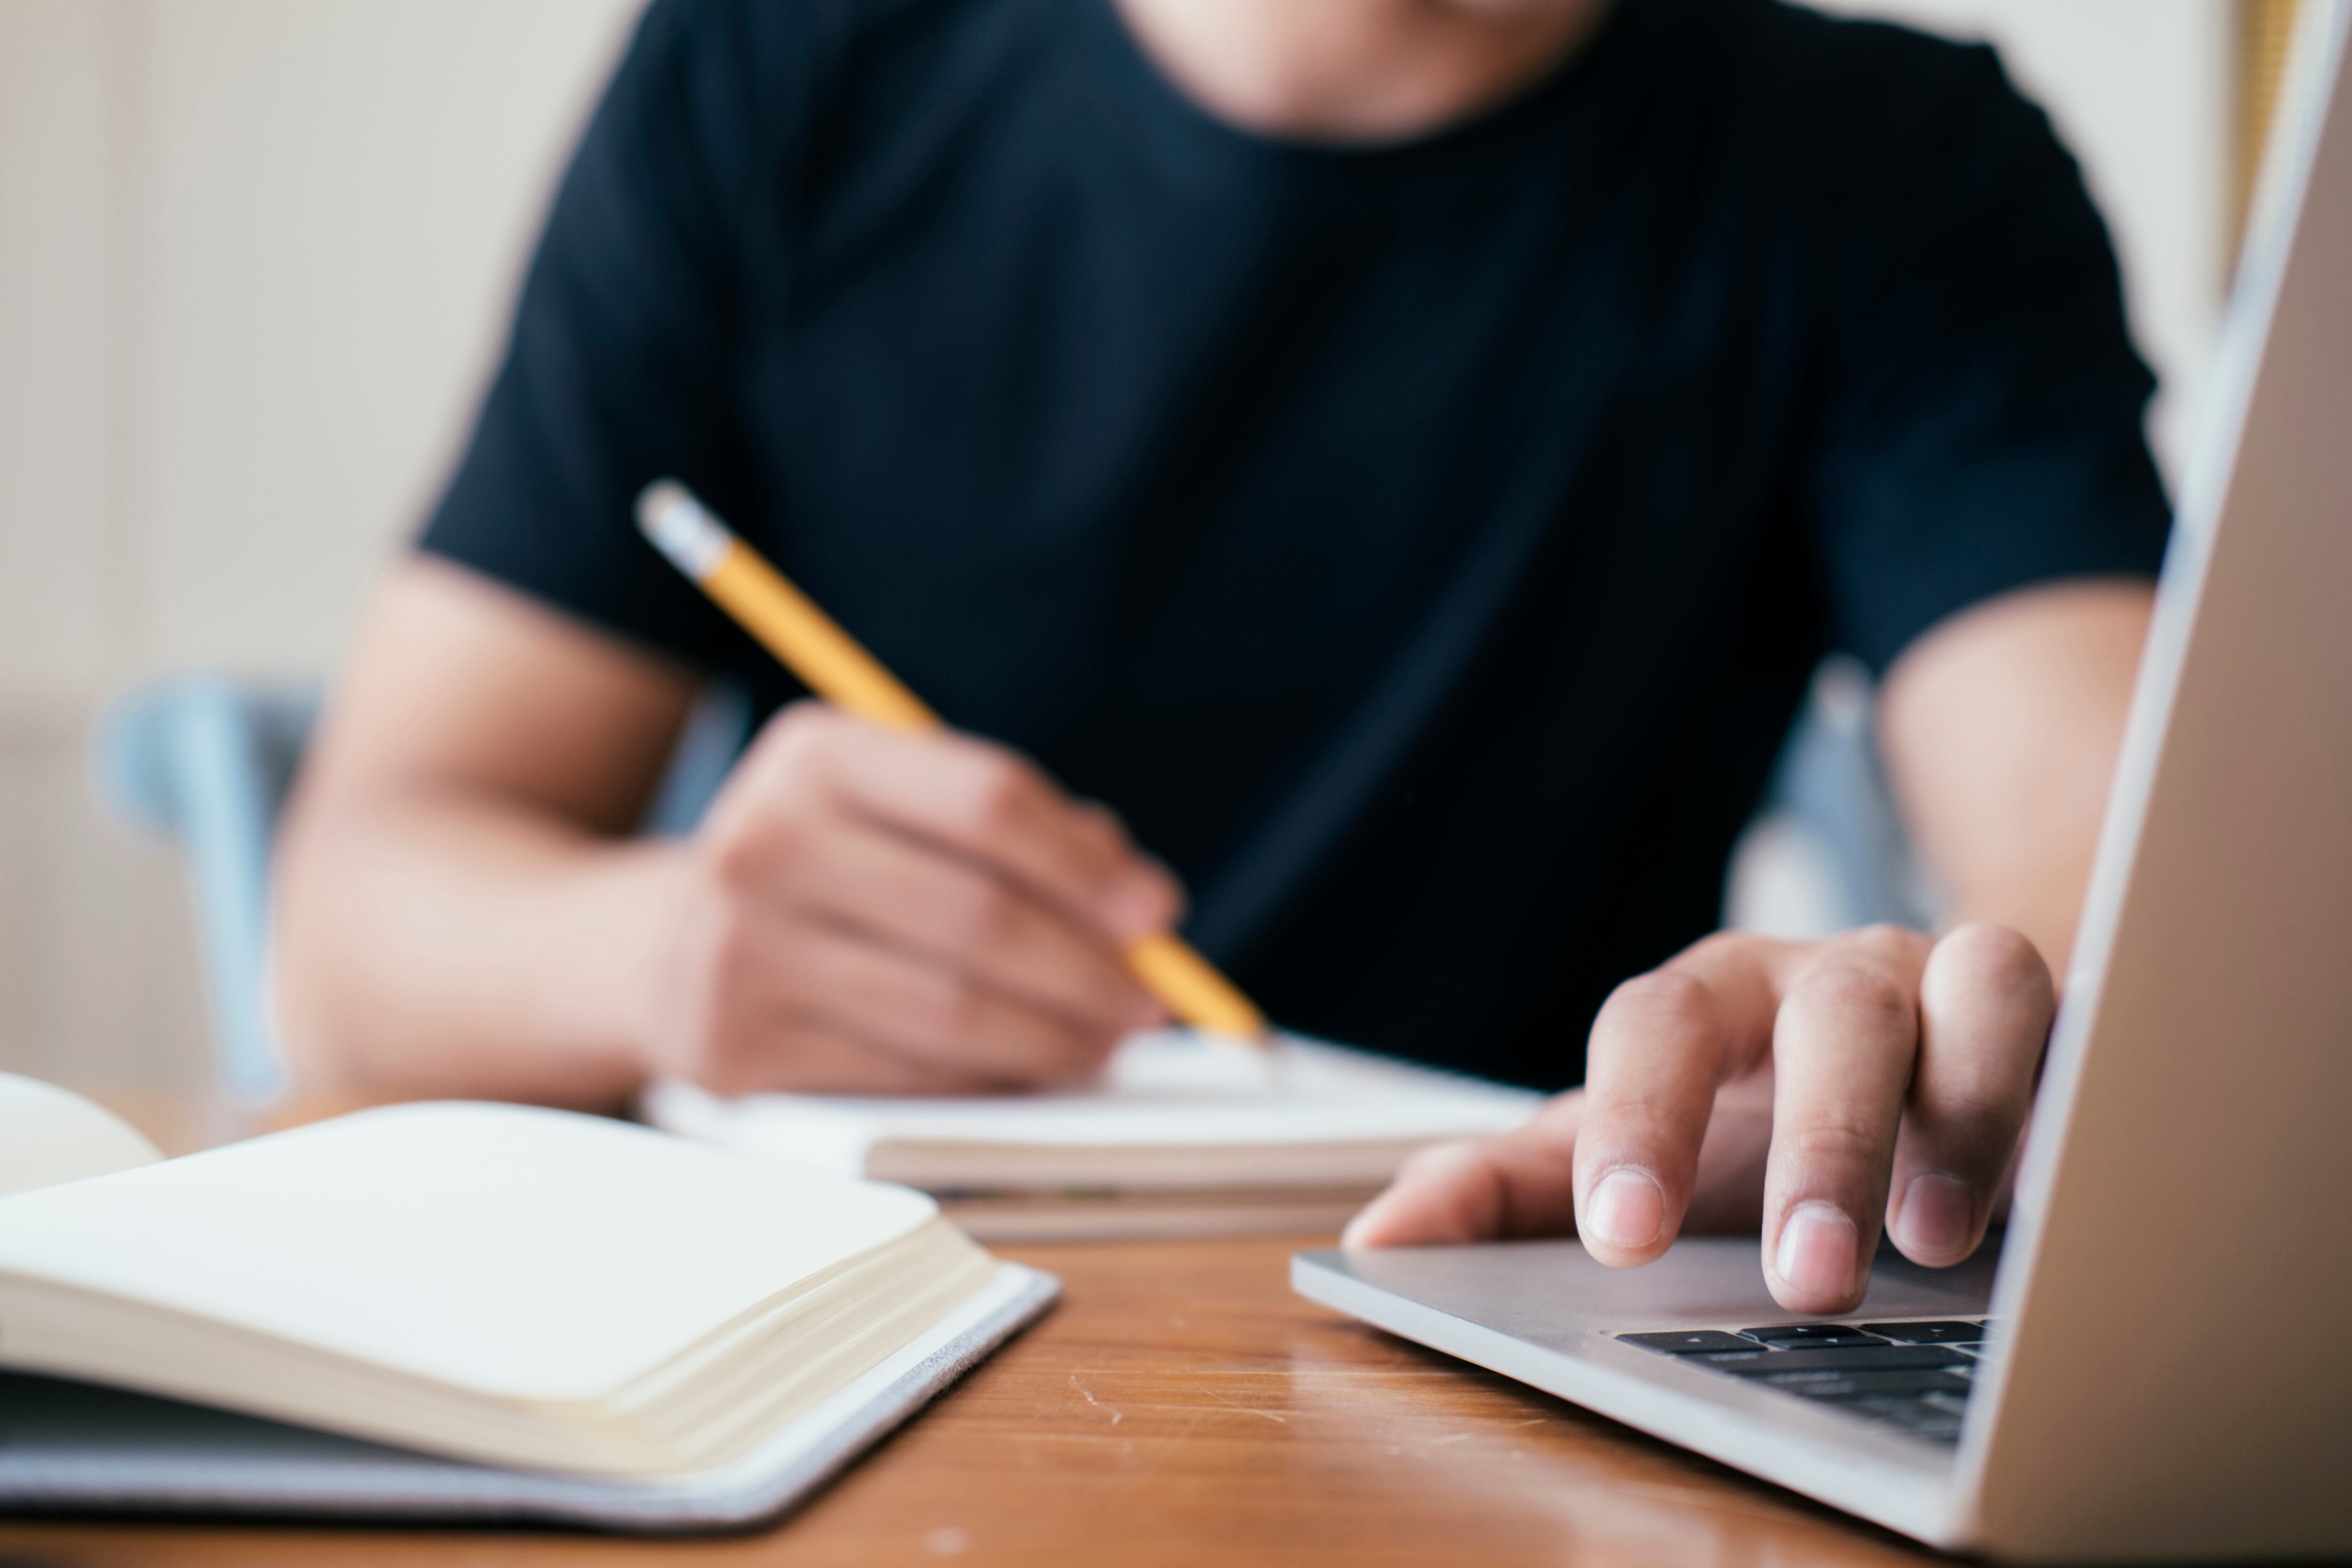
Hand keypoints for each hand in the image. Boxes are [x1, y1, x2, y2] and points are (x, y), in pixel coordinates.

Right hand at [640, 702, 1180, 1093]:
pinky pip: (904, 1076)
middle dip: (1088, 969)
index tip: (1158, 913)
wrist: (656, 947)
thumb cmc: (828, 868)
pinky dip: (988, 1080)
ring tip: (1106, 1041)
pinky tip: (1030, 1070)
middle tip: (1150, 1000)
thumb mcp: (900, 808)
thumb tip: (1142, 906)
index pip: (988, 804)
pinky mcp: (738, 1051)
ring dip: (1055, 1038)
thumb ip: (1025, 833)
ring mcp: (739, 951)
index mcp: (817, 754)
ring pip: (949, 1011)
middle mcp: (765, 841)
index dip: (1088, 867)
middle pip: (978, 916)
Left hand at [1343, 924, 2054, 1311]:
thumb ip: (1501, 1193)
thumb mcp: (1626, 1155)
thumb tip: (1377, 1239)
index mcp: (1712, 1000)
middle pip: (1825, 1015)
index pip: (1657, 1025)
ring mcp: (1954, 978)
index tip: (1618, 1235)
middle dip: (1817, 1144)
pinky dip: (2069, 1092)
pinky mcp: (2059, 1013)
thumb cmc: (1746, 1120)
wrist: (1901, 1058)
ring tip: (1933, 1242)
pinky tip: (2056, 1192)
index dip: (1635, 1121)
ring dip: (1961, 1112)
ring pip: (1975, 986)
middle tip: (1801, 1277)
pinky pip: (2080, 1023)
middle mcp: (1831, 973)